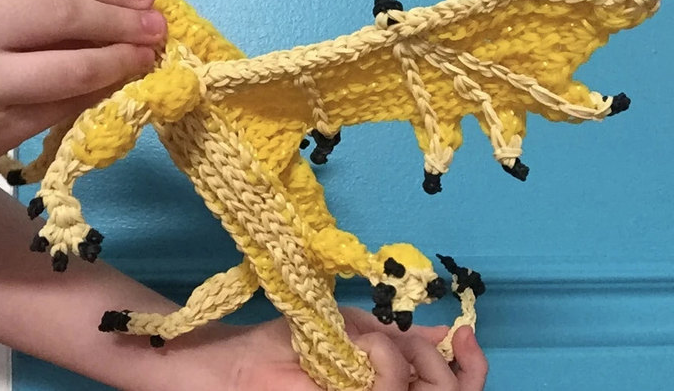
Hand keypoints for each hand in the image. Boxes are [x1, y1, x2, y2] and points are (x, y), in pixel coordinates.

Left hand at [225, 307, 487, 390]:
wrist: (244, 363)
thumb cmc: (293, 344)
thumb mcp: (355, 330)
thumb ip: (398, 337)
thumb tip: (441, 334)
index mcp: (394, 381)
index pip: (454, 386)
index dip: (471, 366)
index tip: (463, 332)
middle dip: (445, 364)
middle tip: (417, 342)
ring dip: (416, 362)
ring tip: (379, 345)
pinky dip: (388, 363)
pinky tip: (363, 350)